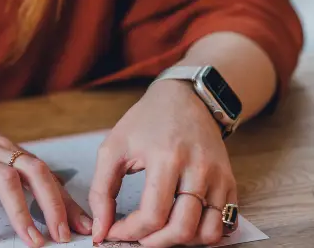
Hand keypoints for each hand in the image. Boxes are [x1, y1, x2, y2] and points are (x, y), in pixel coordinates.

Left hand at [88, 81, 236, 246]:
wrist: (184, 98)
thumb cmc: (145, 121)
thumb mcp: (114, 146)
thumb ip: (101, 189)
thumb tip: (101, 230)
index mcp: (165, 156)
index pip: (152, 215)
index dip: (130, 232)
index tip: (116, 233)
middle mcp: (196, 168)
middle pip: (182, 229)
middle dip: (155, 243)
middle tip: (138, 238)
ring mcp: (217, 176)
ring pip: (207, 233)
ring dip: (182, 242)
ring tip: (160, 232)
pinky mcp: (230, 182)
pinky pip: (225, 225)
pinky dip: (205, 235)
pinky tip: (183, 224)